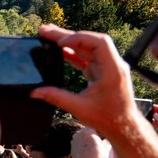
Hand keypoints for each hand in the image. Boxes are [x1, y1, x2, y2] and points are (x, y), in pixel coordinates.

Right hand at [31, 24, 140, 138]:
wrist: (124, 127)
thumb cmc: (108, 118)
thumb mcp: (79, 108)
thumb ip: (56, 97)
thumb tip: (34, 92)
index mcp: (112, 69)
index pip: (99, 42)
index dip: (78, 38)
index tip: (59, 42)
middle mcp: (112, 64)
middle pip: (89, 41)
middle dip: (67, 35)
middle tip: (45, 31)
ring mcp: (107, 66)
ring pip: (86, 47)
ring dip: (68, 42)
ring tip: (47, 36)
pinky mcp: (101, 72)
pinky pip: (86, 57)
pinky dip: (72, 53)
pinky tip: (58, 50)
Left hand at [70, 128, 108, 157]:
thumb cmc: (96, 157)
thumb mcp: (106, 147)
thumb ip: (107, 139)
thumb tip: (108, 137)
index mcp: (88, 130)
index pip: (99, 128)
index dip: (105, 133)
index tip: (108, 138)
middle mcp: (79, 132)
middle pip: (91, 131)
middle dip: (97, 136)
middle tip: (103, 142)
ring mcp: (74, 139)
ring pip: (86, 137)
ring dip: (91, 140)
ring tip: (97, 148)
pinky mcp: (72, 145)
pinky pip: (81, 143)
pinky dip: (86, 145)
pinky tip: (90, 151)